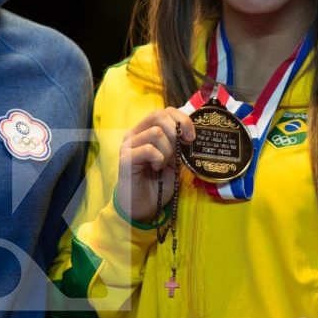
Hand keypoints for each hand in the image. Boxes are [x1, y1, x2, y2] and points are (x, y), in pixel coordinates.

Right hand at [115, 108, 193, 222]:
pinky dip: (159, 159)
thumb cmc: (158, 183)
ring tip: (162, 165)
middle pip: (158, 115)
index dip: (181, 119)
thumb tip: (190, 133)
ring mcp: (128, 145)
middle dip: (175, 132)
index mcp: (146, 131)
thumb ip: (179, 145)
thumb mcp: (174, 161)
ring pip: (155, 132)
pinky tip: (156, 169)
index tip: (191, 138)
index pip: (164, 111)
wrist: (143, 206)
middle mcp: (134, 134)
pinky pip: (148, 149)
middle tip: (177, 152)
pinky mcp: (125, 158)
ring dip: (167, 150)